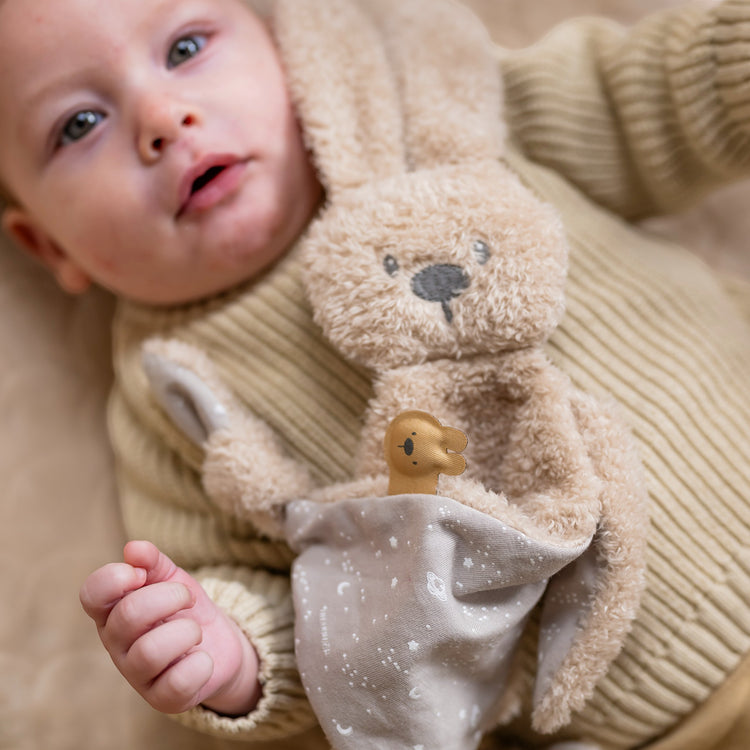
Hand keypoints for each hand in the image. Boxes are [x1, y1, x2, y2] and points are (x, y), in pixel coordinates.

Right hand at [79, 540, 261, 715]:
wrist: (218, 644)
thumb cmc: (185, 608)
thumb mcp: (172, 578)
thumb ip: (154, 562)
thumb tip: (133, 548)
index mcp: (113, 611)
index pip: (92, 594)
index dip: (117, 577)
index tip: (142, 574)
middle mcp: (117, 645)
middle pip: (128, 616)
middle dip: (169, 597)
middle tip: (187, 597)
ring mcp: (137, 675)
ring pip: (150, 652)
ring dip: (185, 631)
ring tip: (194, 630)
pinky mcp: (163, 700)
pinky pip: (177, 682)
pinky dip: (199, 664)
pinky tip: (202, 658)